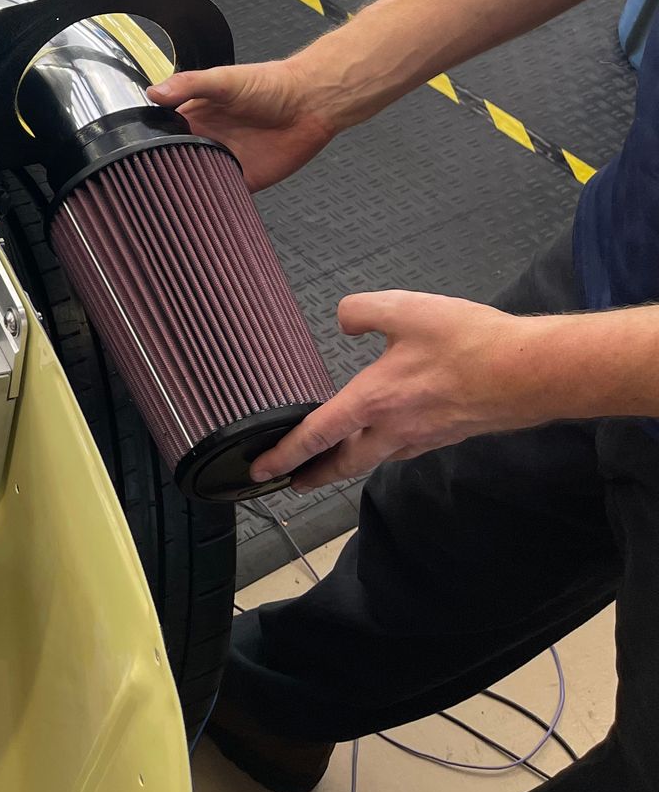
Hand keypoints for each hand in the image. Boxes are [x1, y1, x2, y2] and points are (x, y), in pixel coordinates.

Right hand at [146, 57, 350, 190]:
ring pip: (193, 183)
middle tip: (145, 188)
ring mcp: (222, 162)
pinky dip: (211, 204)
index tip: (130, 157)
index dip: (146, 146)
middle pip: (172, 164)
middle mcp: (204, 141)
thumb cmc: (271, 84)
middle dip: (160, 176)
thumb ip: (189, 84)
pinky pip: (221, 196)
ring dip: (183, 192)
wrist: (311, 102)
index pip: (159, 136)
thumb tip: (154, 92)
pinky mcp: (243, 180)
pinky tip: (200, 208)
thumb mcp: (224, 79)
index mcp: (193, 117)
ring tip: (165, 204)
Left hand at [250, 291, 556, 489]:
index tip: (259, 470)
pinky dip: (381, 450)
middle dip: (312, 476)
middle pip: (342, 463)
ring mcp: (422, 437)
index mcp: (373, 401)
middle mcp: (393, 429)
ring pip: (373, 459)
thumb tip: (343, 320)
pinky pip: (402, 450)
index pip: (315, 435)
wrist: (533, 374)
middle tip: (289, 482)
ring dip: (345, 465)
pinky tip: (384, 438)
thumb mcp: (404, 309)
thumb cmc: (469, 343)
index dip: (283, 454)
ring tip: (329, 463)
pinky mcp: (447, 435)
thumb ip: (362, 311)